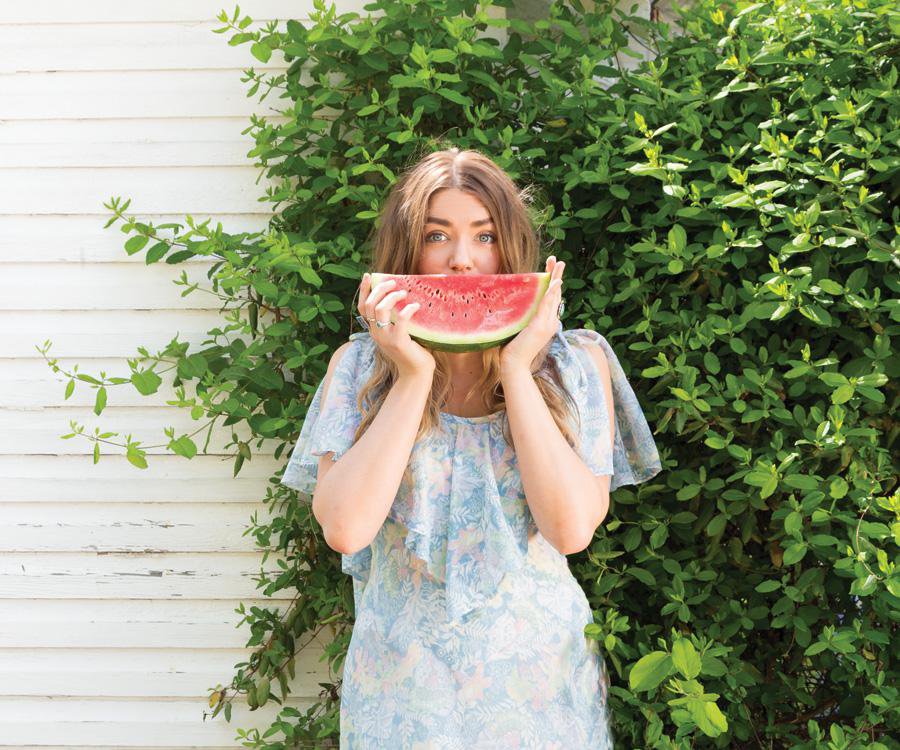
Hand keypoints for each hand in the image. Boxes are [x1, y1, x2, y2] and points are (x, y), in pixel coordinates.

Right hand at [358, 273, 435, 378]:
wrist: (416, 373)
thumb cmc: (412, 350)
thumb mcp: (399, 332)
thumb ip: (396, 318)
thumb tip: (403, 294)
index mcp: (374, 330)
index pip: (362, 307)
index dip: (364, 290)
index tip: (368, 275)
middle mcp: (376, 334)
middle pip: (369, 305)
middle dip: (379, 289)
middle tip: (393, 282)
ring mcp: (385, 338)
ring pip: (380, 310)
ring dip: (392, 297)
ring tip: (404, 293)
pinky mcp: (398, 342)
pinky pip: (400, 320)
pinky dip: (407, 309)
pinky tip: (415, 305)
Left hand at [499, 256, 564, 371]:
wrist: (513, 365)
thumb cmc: (512, 348)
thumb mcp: (517, 327)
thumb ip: (520, 315)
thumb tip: (512, 302)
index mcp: (546, 321)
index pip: (551, 298)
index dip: (552, 283)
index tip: (550, 268)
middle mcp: (550, 321)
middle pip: (555, 294)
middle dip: (556, 275)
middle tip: (558, 260)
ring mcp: (547, 324)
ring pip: (554, 296)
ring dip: (556, 278)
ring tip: (559, 264)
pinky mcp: (540, 326)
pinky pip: (548, 305)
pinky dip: (552, 292)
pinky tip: (555, 282)